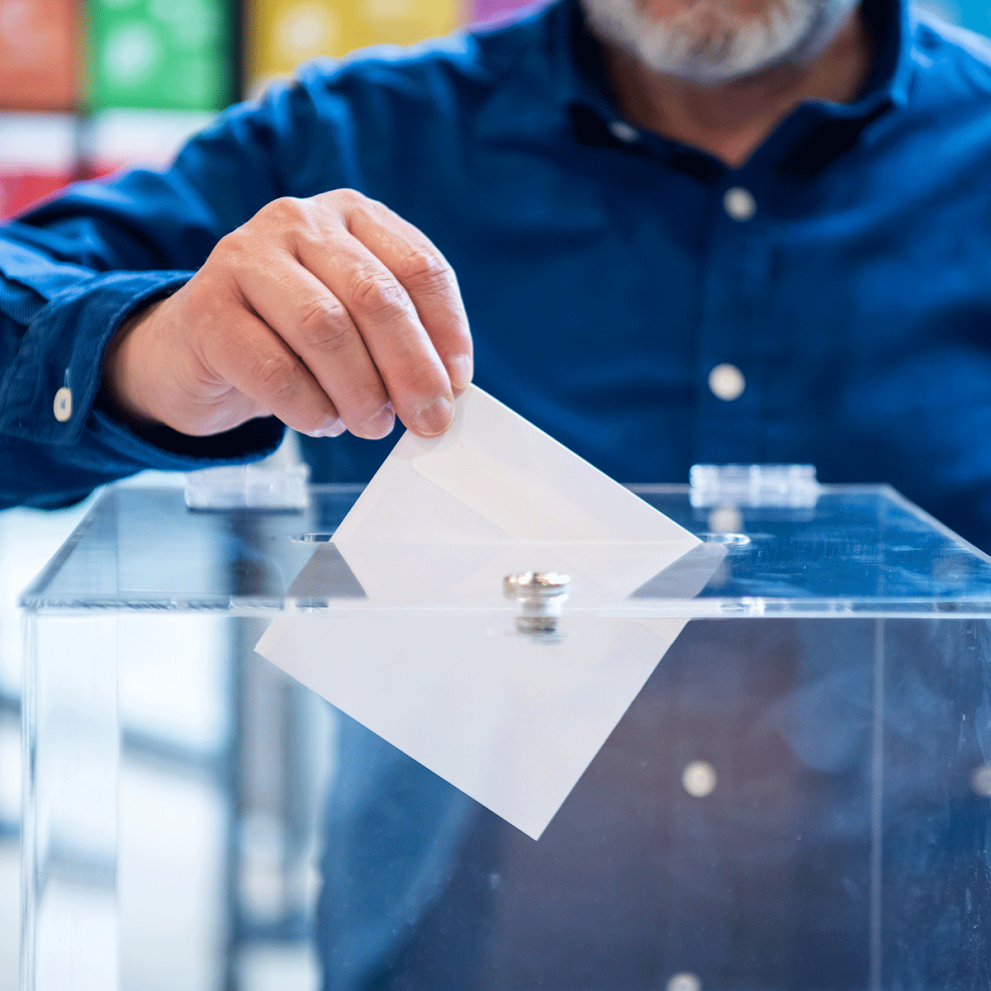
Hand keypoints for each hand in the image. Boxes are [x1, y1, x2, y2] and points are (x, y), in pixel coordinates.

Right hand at [101, 189, 471, 439]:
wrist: (195, 350)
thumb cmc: (290, 338)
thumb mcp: (354, 322)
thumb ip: (398, 339)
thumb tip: (444, 391)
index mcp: (351, 215)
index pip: (420, 266)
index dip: (448, 330)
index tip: (457, 384)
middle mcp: (298, 221)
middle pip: (376, 296)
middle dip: (412, 369)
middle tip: (428, 420)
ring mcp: (245, 257)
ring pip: (325, 328)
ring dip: (361, 392)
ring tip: (371, 425)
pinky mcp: (206, 309)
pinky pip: (273, 368)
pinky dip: (310, 408)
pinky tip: (321, 422)